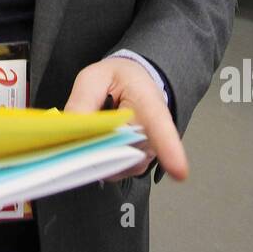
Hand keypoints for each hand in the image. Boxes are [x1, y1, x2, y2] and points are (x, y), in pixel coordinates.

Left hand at [64, 57, 187, 181]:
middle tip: (81, 122)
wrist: (133, 85)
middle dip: (93, 145)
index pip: (162, 130)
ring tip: (94, 123)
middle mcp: (155, 138)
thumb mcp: (95, 78)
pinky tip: (94, 138)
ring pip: (110, 166)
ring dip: (91, 151)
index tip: (180, 172)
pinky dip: (93, 158)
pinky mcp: (132, 167)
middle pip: (121, 154)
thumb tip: (72, 129)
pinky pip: (107, 170)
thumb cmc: (118, 80)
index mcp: (151, 106)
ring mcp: (144, 156)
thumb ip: (82, 100)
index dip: (170, 151)